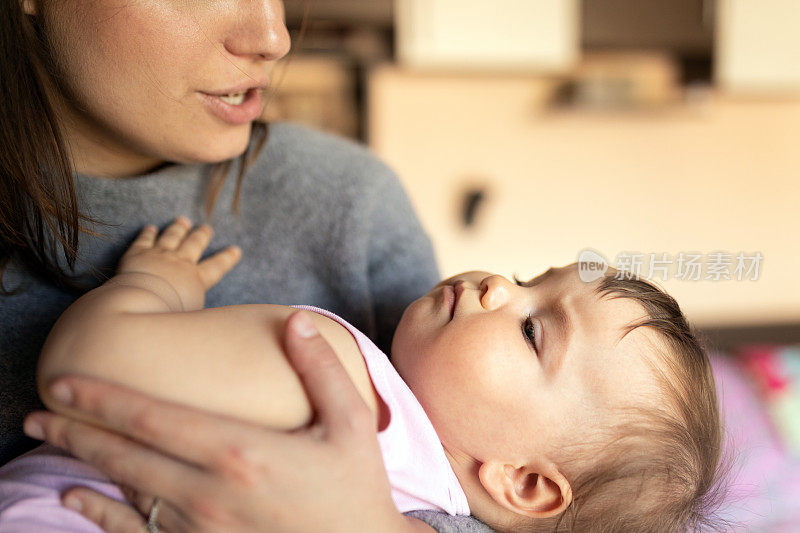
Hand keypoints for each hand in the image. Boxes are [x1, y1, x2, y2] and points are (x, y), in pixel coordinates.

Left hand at [23, 311, 418, 532]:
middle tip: (36, 411)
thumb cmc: (354, 486)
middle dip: (76, 429)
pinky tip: (75, 498)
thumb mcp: (351, 422)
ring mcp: (201, 529)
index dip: (105, 399)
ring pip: (125, 492)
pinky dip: (100, 514)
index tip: (65, 382)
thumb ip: (321, 367)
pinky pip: (138, 532)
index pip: (155, 419)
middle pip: (125, 455)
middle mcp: (210, 492)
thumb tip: (296, 319)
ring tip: (49, 440)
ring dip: (84, 464)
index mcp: (241, 452)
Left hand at [115, 216, 240, 310]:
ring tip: (183, 221)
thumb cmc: (167, 316)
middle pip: (194, 244)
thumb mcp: (193, 316)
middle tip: (206, 228)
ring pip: (172, 236)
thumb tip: (205, 316)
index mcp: (197, 279)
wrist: (139, 304)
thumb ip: (199, 309)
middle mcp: (180, 262)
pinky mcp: (137, 254)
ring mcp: (159, 255)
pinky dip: (148, 233)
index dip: (228, 258)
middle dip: (201, 235)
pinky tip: (151, 228)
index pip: (217, 266)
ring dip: (178, 228)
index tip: (235, 249)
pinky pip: (145, 239)